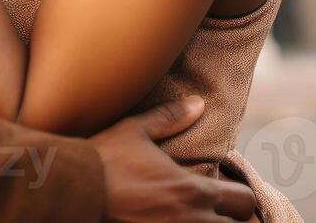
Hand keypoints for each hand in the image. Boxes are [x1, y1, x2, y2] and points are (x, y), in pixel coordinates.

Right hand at [91, 96, 256, 221]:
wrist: (71, 190)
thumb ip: (171, 117)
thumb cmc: (103, 159)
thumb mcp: (137, 131)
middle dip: (232, 221)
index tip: (229, 197)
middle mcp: (191, 221)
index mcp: (193, 190)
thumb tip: (198, 104)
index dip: (241, 199)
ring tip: (202, 220)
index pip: (244, 202)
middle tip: (220, 214)